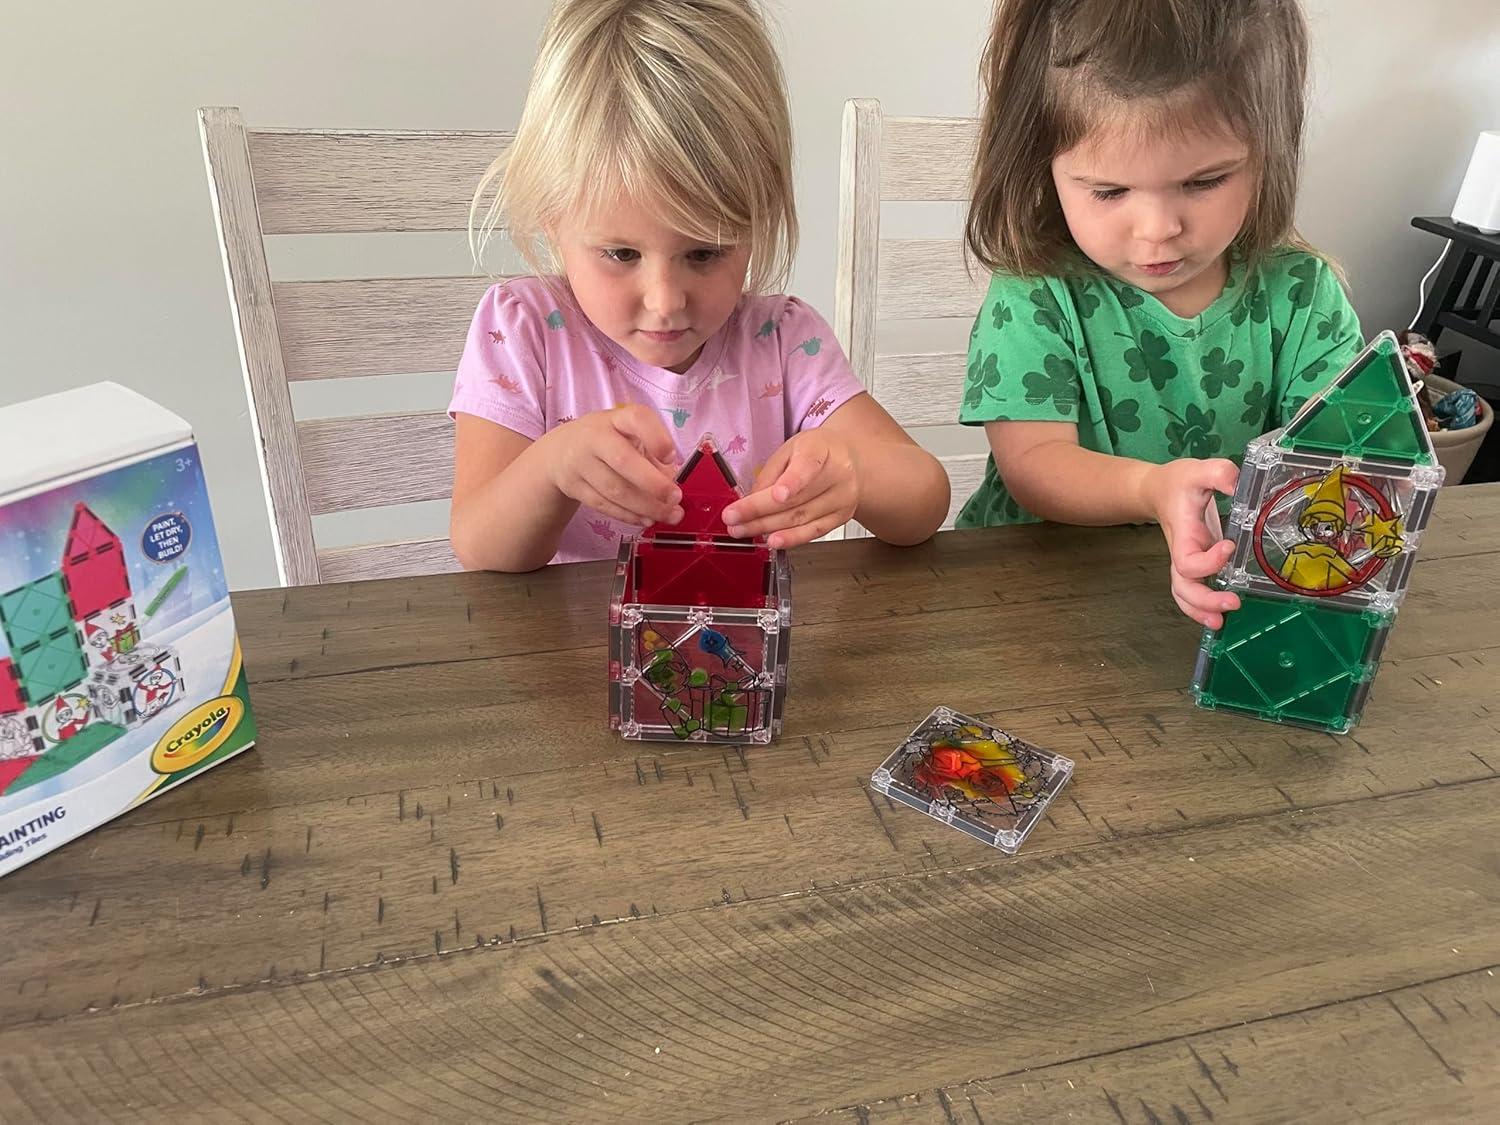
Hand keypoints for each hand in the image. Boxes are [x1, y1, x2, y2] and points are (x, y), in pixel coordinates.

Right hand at [542, 406, 682, 526]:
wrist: (560, 453)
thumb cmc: (607, 441)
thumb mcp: (628, 435)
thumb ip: (653, 455)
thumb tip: (673, 483)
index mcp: (617, 418)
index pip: (636, 418)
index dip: (656, 437)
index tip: (671, 457)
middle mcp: (595, 437)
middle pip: (623, 460)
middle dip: (653, 483)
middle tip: (676, 498)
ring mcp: (580, 462)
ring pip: (614, 489)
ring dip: (646, 506)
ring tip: (670, 516)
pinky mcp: (573, 487)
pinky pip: (603, 505)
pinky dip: (628, 515)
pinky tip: (646, 519)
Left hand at [722, 429, 858, 547]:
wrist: (848, 460)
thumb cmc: (816, 452)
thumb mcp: (789, 450)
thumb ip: (770, 473)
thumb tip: (750, 501)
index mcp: (822, 449)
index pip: (808, 465)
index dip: (792, 482)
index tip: (776, 495)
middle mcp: (838, 474)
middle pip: (797, 498)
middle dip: (759, 511)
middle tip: (733, 518)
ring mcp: (842, 498)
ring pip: (801, 518)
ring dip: (768, 527)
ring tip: (743, 530)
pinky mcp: (841, 517)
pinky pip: (813, 532)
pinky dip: (791, 539)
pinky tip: (774, 541)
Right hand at [1140, 458, 1240, 628]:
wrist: (1157, 490)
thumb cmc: (1177, 483)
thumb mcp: (1197, 470)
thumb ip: (1219, 473)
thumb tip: (1238, 485)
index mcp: (1183, 534)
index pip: (1188, 559)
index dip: (1208, 561)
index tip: (1228, 545)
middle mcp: (1183, 552)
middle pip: (1184, 586)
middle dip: (1205, 599)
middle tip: (1232, 603)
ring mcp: (1187, 561)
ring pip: (1184, 594)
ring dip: (1200, 610)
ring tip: (1220, 622)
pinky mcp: (1195, 564)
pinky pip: (1192, 592)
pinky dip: (1202, 608)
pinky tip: (1218, 616)